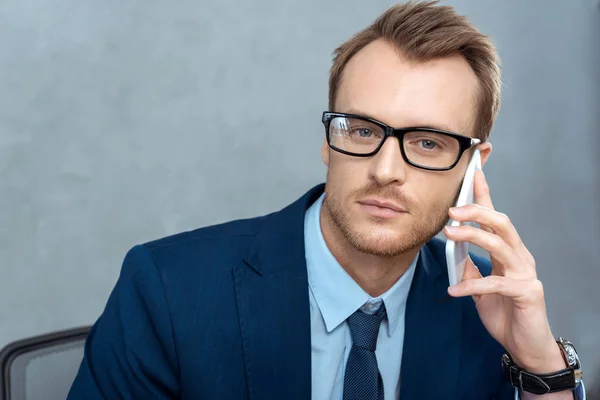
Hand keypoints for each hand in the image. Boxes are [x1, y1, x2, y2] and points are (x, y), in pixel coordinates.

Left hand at [444, 170, 566, 373]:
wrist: (525, 346)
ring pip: (500, 244)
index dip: (485, 196)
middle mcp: (520, 257)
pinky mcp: (527, 292)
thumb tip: (452, 248)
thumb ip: (469, 267)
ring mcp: (526, 273)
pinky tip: (453, 292)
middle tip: (451, 210)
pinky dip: (471, 286)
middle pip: (501, 223)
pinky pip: (495, 284)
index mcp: (508, 252)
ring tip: (448, 233)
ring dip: (472, 236)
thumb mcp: (480, 288)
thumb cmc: (504, 314)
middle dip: (476, 211)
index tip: (474, 174)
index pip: (495, 218)